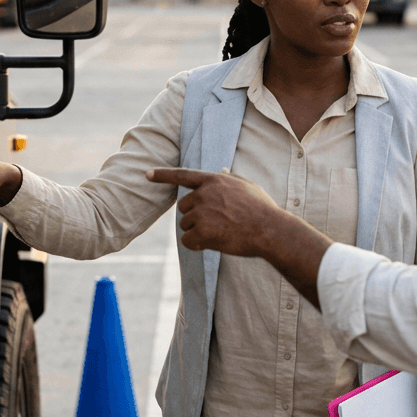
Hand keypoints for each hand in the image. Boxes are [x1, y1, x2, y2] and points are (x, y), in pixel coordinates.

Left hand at [145, 168, 281, 256]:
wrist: (269, 230)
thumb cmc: (262, 209)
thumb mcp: (247, 186)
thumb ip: (229, 179)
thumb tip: (221, 171)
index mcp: (214, 180)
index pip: (182, 175)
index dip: (163, 175)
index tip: (147, 174)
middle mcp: (204, 194)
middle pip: (183, 207)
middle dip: (194, 217)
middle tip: (216, 223)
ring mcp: (202, 212)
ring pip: (185, 225)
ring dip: (198, 232)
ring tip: (220, 233)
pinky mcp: (202, 231)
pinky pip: (187, 240)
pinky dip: (196, 245)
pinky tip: (213, 244)